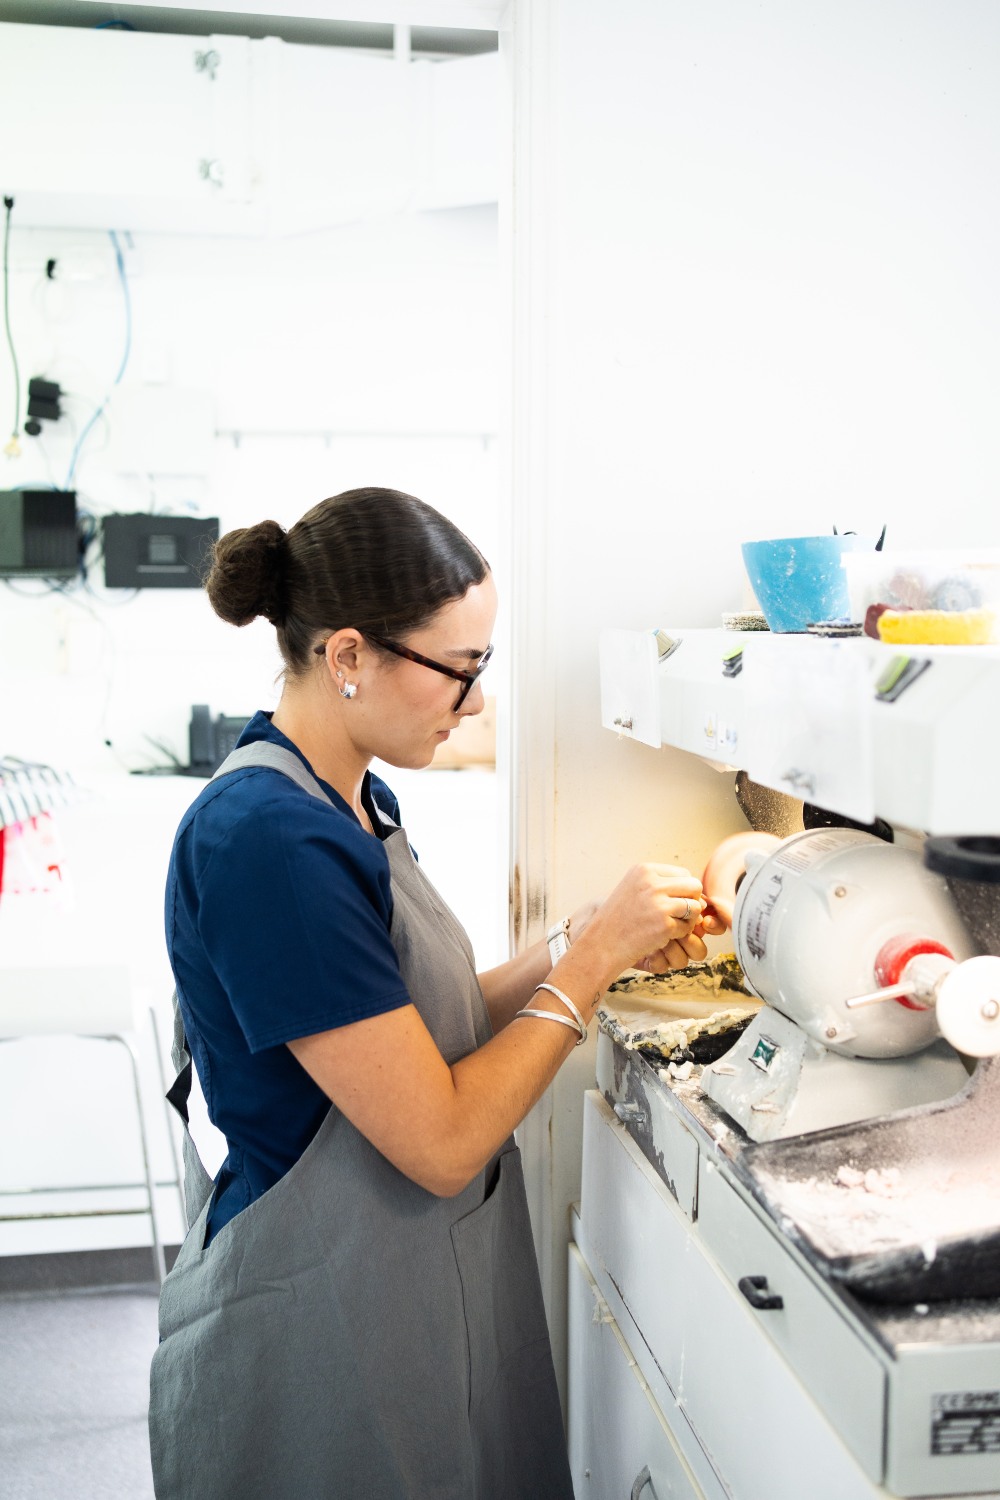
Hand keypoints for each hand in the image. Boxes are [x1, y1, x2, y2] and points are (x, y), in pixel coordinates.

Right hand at [578, 863, 711, 980]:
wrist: (601, 944)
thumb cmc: (620, 919)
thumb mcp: (635, 890)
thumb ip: (663, 886)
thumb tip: (702, 896)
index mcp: (644, 870)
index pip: (683, 873)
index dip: (682, 891)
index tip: (669, 904)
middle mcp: (651, 882)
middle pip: (694, 886)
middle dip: (691, 902)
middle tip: (677, 916)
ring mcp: (658, 903)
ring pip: (695, 906)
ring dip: (688, 919)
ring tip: (670, 926)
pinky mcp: (664, 925)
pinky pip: (687, 927)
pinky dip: (679, 934)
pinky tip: (662, 937)